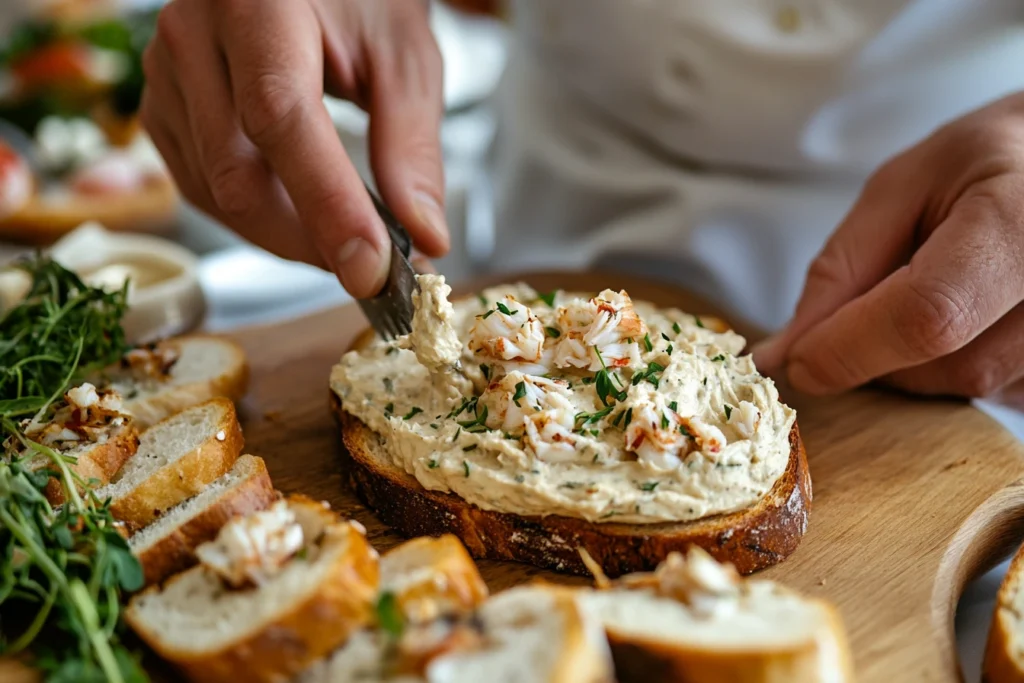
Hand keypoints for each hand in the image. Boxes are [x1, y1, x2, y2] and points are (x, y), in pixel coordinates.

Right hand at [140, 0, 447, 297]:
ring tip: (347, 240)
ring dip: (287, 238)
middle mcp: (193, 34)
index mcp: (257, 4)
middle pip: (237, 173)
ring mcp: (166, 74)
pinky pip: (200, 188)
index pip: (280, 119)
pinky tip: (302, 219)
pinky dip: (257, 220)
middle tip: (373, 268)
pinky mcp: (161, 108)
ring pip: (216, 194)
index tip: (370, 266)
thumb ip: (412, 146)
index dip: (326, 203)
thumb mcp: (404, 56)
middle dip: (309, 241)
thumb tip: (423, 236)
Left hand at [754, 93, 1023, 406]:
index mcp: (1019, 223)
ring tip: (935, 293)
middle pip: (948, 365)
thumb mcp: (904, 186)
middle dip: (881, 352)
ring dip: (920, 360)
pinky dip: (957, 365)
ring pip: (968, 387)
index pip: (928, 316)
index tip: (799, 359)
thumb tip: (785, 354)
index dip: (849, 348)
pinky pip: (997, 394)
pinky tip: (968, 317)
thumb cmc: (990, 162)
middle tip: (875, 303)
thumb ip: (842, 268)